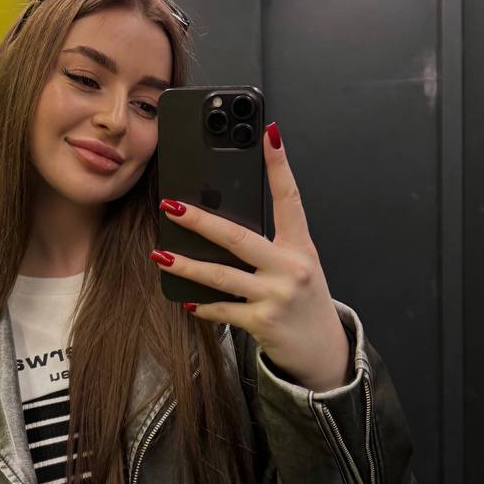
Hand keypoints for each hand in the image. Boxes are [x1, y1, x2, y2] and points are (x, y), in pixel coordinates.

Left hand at [153, 124, 350, 392]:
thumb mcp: (297, 263)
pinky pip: (223, 309)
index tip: (268, 134)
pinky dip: (201, 305)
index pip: (290, 197)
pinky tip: (184, 298)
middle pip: (239, 238)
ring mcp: (277, 296)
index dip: (279, 165)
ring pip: (221, 276)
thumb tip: (222, 218)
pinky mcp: (263, 322)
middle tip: (171, 205)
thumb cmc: (304, 298)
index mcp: (300, 245)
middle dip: (201, 221)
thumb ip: (270, 242)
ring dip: (186, 266)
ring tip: (160, 255)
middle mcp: (291, 268)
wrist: (323, 349)